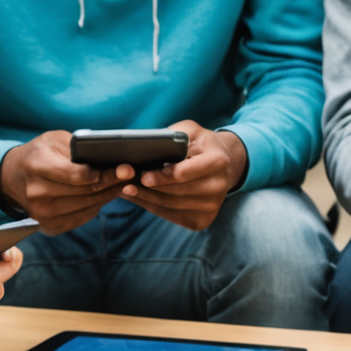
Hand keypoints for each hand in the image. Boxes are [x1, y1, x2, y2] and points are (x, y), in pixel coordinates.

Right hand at [0, 131, 129, 234]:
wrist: (12, 178)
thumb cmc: (40, 154)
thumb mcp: (54, 140)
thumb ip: (78, 147)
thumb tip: (109, 158)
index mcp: (37, 166)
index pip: (77, 175)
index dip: (104, 173)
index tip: (126, 168)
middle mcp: (37, 193)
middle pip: (86, 192)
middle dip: (113, 183)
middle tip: (132, 175)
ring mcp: (42, 214)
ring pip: (88, 206)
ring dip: (108, 195)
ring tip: (123, 184)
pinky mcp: (49, 227)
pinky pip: (83, 217)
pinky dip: (97, 205)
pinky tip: (105, 195)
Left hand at [121, 119, 247, 230]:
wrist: (224, 165)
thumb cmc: (201, 144)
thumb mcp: (192, 130)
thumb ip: (174, 135)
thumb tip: (149, 145)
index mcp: (218, 161)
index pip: (184, 173)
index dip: (162, 176)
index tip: (142, 176)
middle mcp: (219, 186)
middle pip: (176, 193)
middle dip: (149, 189)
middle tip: (126, 184)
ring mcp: (212, 206)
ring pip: (171, 206)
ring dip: (146, 199)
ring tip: (126, 190)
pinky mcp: (203, 220)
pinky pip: (171, 215)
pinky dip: (153, 207)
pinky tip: (139, 198)